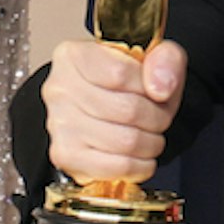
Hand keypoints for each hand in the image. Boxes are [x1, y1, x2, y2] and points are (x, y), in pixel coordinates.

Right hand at [42, 37, 182, 184]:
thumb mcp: (155, 57)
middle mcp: (58, 88)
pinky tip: (140, 155)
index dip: (148, 86)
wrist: (111, 109)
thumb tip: (160, 87)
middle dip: (157, 117)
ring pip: (125, 141)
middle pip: (127, 109)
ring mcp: (58, 124)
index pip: (120, 73)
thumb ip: (165, 59)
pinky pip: (116, 167)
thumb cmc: (129, 83)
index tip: (155, 90)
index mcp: (74, 56)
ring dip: (151, 142)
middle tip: (159, 116)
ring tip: (150, 134)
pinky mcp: (65, 155)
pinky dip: (140, 165)